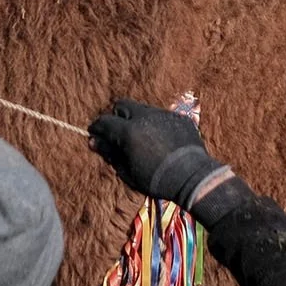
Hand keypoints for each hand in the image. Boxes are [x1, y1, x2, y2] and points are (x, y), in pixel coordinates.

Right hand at [88, 99, 227, 207]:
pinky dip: (156, 125)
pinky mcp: (179, 118)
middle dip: (116, 117)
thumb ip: (110, 153)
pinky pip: (161, 116)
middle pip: (122, 105)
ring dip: (137, 120)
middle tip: (118, 135)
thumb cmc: (156, 180)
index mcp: (129, 131)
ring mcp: (164, 115)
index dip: (97, 128)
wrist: (192, 178)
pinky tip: (162, 142)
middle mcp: (145, 117)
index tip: (95, 135)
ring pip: (142, 109)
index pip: (104, 121)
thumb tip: (93, 141)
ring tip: (142, 140)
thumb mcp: (128, 171)